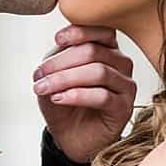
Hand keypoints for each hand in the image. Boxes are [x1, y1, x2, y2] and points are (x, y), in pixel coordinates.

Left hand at [33, 23, 137, 165]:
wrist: (69, 135)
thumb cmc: (64, 99)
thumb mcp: (55, 72)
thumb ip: (59, 55)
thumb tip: (60, 45)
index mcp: (107, 48)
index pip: (101, 30)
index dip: (78, 32)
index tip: (57, 40)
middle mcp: (121, 64)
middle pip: (93, 52)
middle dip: (61, 62)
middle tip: (39, 74)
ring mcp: (126, 86)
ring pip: (99, 72)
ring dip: (65, 78)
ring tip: (44, 88)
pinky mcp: (124, 108)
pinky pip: (102, 96)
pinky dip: (77, 95)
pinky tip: (59, 98)